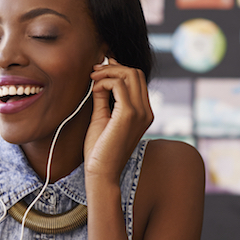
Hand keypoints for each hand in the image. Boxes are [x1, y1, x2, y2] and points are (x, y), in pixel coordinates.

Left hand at [83, 58, 152, 181]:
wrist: (101, 172)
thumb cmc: (100, 149)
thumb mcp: (102, 117)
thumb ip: (104, 98)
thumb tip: (100, 79)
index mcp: (143, 112)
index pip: (137, 80)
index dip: (118, 69)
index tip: (99, 70)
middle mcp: (146, 111)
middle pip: (136, 73)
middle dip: (113, 67)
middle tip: (94, 71)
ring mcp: (140, 112)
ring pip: (130, 74)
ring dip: (108, 71)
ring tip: (92, 78)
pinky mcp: (128, 115)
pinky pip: (119, 85)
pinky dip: (104, 82)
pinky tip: (94, 89)